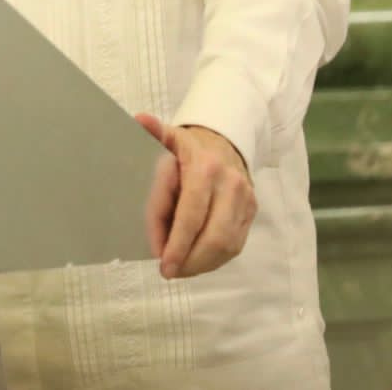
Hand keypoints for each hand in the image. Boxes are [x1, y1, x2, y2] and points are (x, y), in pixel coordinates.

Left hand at [134, 113, 257, 279]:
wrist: (225, 142)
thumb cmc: (188, 147)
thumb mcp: (169, 137)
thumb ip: (153, 133)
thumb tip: (140, 121)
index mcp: (205, 167)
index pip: (191, 213)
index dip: (176, 242)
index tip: (160, 260)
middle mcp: (229, 184)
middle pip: (212, 235)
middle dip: (189, 259)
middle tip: (168, 271)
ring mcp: (244, 199)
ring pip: (227, 244)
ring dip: (202, 263)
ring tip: (180, 269)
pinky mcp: (251, 211)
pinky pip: (236, 244)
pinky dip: (216, 259)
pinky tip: (197, 261)